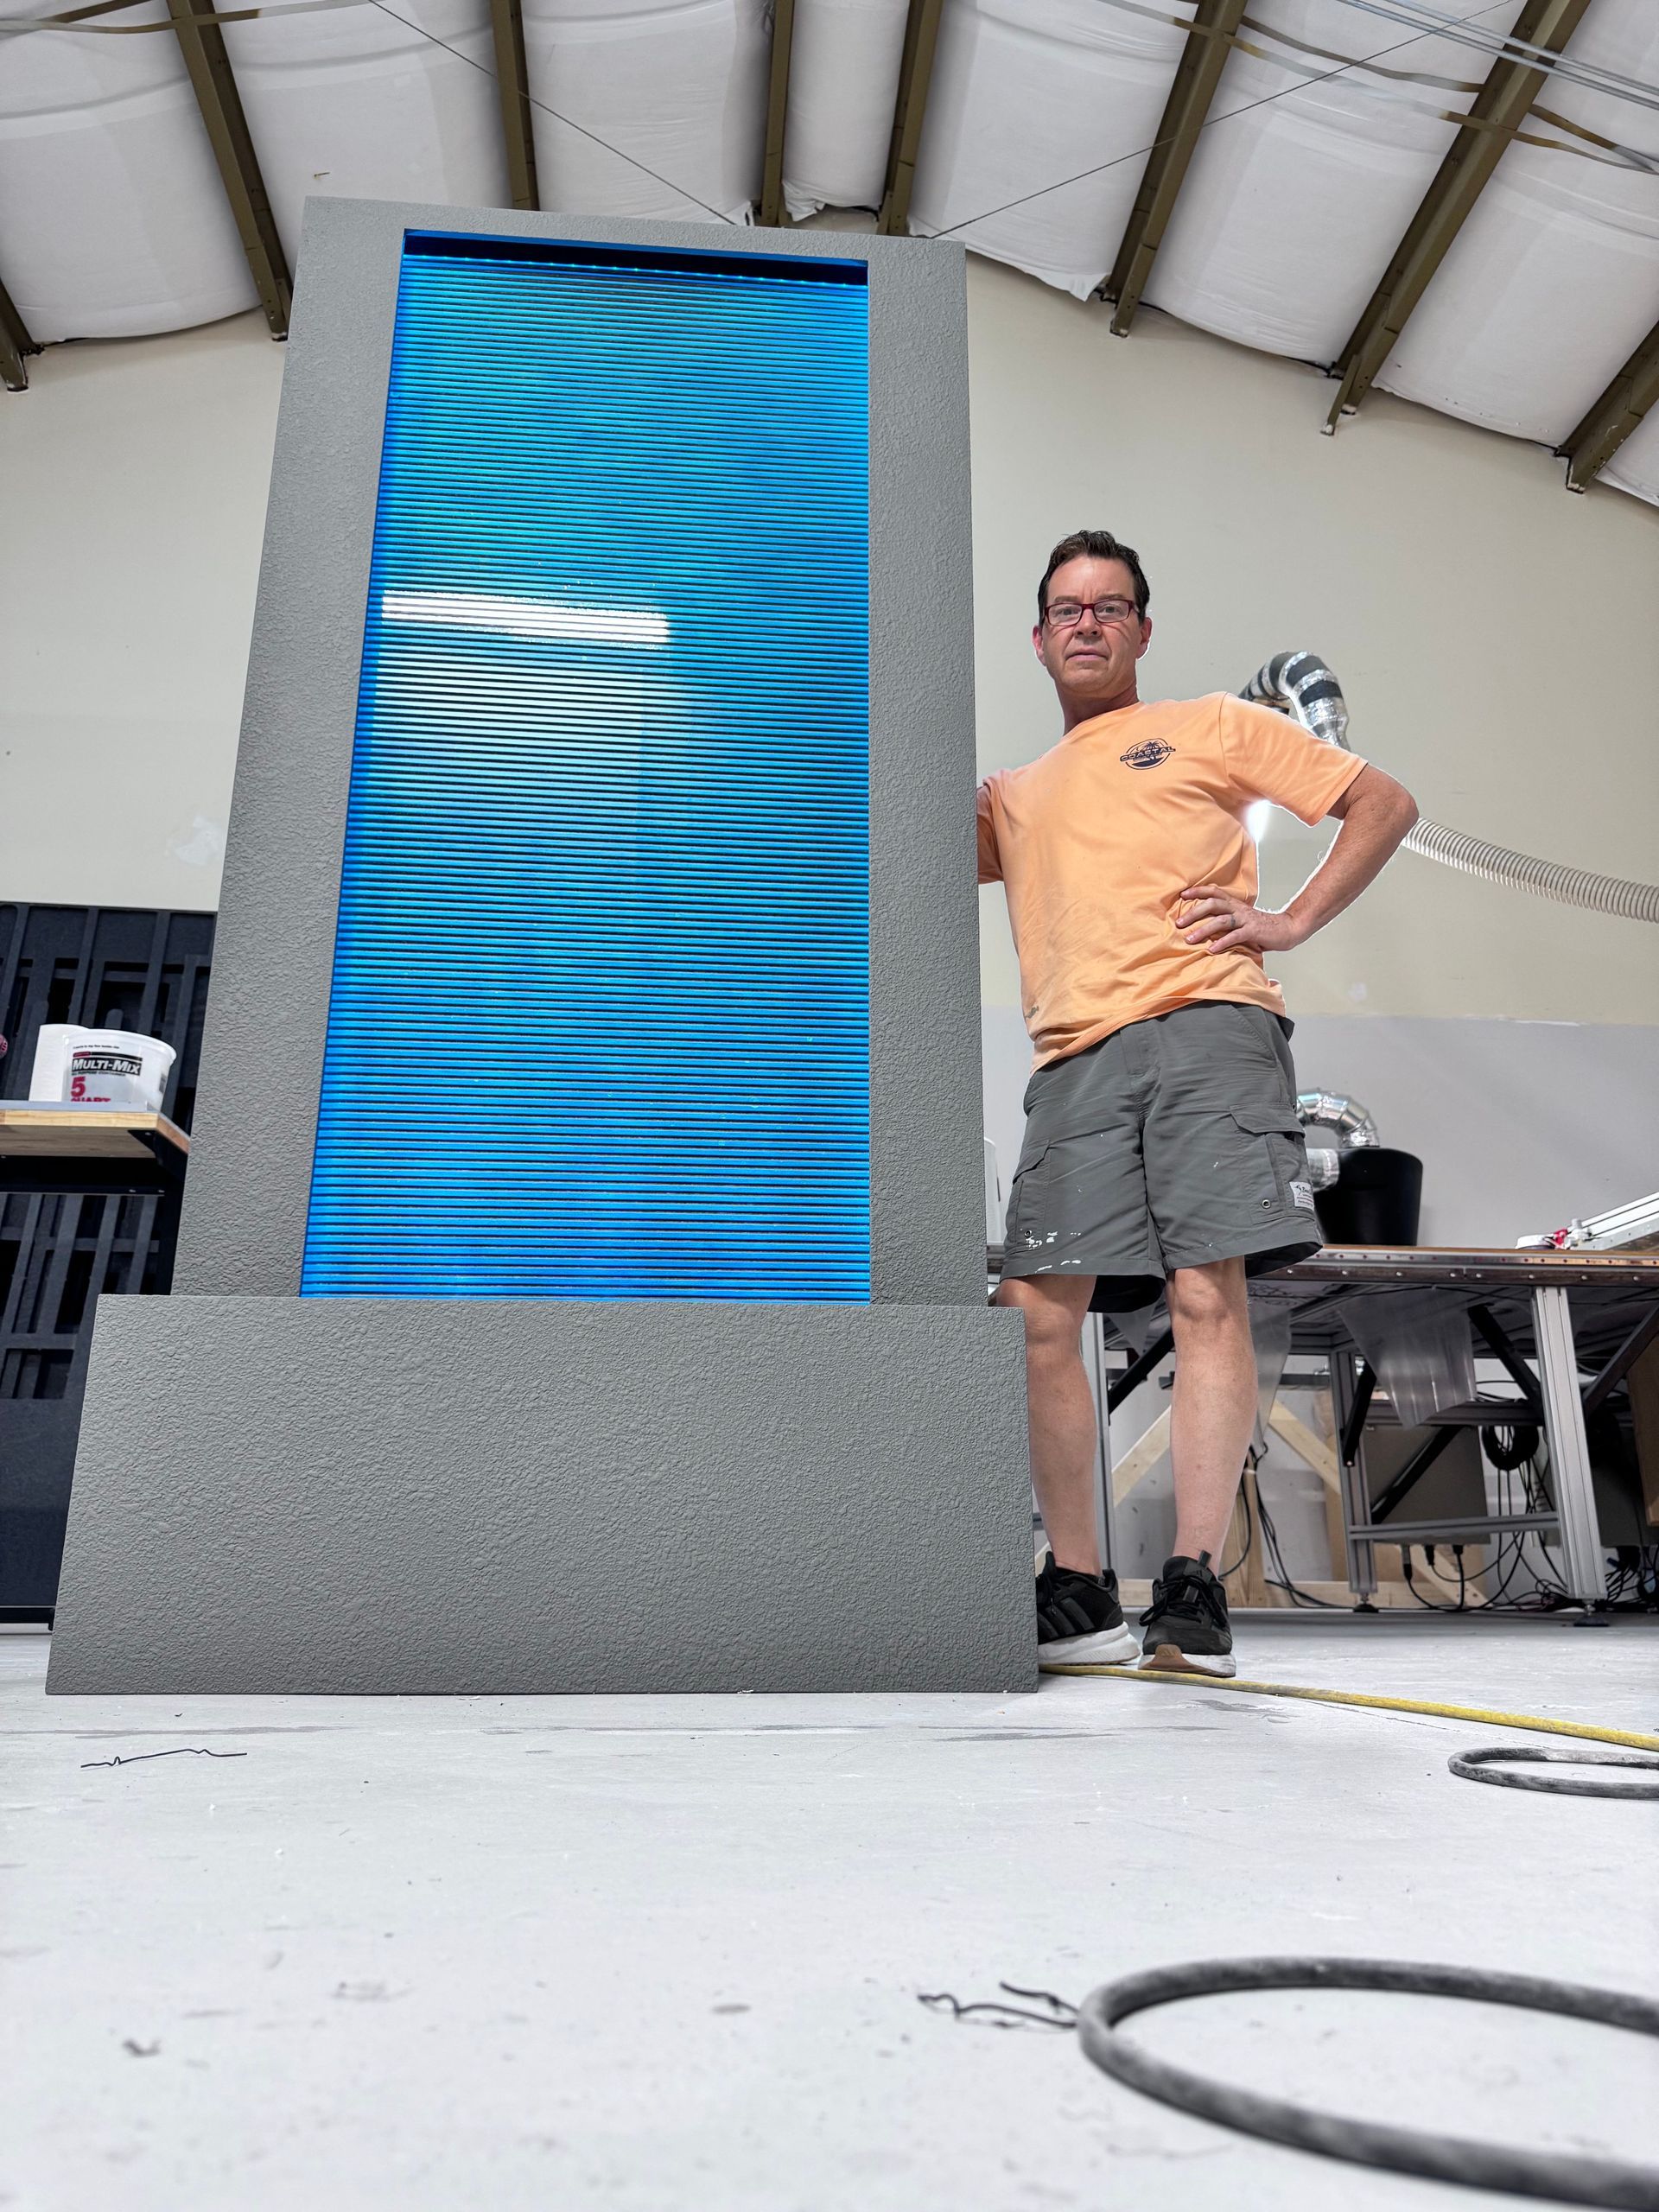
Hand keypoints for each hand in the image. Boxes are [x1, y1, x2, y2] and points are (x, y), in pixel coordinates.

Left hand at [1177, 885, 1304, 954]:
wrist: (1288, 928)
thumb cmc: (1262, 927)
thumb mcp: (1242, 920)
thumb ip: (1226, 921)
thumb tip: (1203, 927)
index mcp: (1235, 904)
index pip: (1214, 893)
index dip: (1198, 891)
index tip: (1182, 895)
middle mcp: (1238, 909)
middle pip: (1213, 904)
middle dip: (1194, 912)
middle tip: (1179, 923)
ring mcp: (1246, 920)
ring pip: (1221, 920)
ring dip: (1203, 930)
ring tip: (1189, 939)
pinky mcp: (1253, 932)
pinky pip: (1235, 936)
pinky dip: (1222, 942)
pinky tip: (1212, 949)